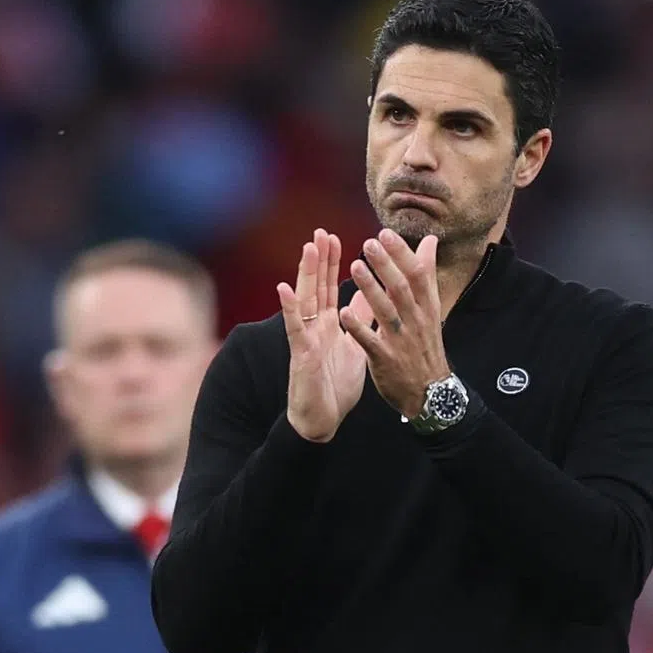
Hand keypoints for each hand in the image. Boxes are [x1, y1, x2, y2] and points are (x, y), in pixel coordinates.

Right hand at [277, 229, 372, 441]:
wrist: (324, 420)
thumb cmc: (336, 385)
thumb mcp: (355, 346)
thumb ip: (360, 320)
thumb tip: (368, 295)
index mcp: (329, 325)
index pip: (329, 287)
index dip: (331, 263)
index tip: (334, 237)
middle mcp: (315, 327)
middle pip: (316, 287)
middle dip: (319, 260)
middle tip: (321, 232)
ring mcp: (306, 339)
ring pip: (305, 301)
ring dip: (305, 274)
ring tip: (308, 248)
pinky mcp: (302, 355)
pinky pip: (295, 329)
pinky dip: (290, 308)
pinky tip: (284, 289)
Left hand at [339, 229, 449, 418]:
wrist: (430, 392)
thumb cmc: (425, 345)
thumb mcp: (432, 309)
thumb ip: (427, 275)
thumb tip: (430, 241)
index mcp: (426, 307)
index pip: (418, 275)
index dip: (402, 254)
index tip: (386, 234)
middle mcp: (415, 321)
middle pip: (402, 289)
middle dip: (386, 265)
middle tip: (370, 242)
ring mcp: (400, 341)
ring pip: (386, 311)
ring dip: (370, 289)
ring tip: (355, 267)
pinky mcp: (385, 360)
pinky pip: (370, 342)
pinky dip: (358, 328)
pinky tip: (343, 313)